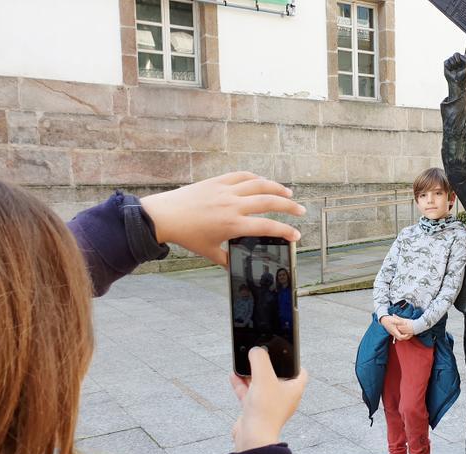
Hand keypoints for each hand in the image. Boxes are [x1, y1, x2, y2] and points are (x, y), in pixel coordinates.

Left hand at [140, 172, 304, 265]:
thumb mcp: (209, 252)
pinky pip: (242, 176)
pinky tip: (263, 182)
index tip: (296, 235)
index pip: (267, 227)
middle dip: (289, 206)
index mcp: (232, 225)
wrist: (164, 216)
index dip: (285, 231)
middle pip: (270, 202)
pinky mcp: (217, 181)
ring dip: (277, 188)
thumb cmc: (186, 235)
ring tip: (288, 193)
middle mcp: (232, 206)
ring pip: (259, 184)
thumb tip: (236, 266)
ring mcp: (226, 191)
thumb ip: (227, 259)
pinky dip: (256, 178)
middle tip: (301, 210)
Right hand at [229, 347, 307, 451]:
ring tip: (244, 363)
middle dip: (267, 365)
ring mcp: (270, 404)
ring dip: (252, 373)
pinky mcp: (256, 410)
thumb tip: (256, 350)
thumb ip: (260, 359)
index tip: (284, 352)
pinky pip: (249, 393)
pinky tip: (234, 375)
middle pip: (277, 375)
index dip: (293, 360)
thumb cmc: (265, 409)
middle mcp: (284, 397)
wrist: (253, 437)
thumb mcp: (263, 377)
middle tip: (260, 355)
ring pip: (261, 383)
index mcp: (294, 389)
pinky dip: (242, 384)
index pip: (299, 371)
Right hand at [380, 315, 410, 340]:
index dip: (405, 336)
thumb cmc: (388, 319)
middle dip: (405, 337)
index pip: (400, 336)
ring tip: (408, 333)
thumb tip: (405, 323)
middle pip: (400, 338)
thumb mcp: (394, 319)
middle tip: (409, 334)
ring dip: (404, 336)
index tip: (408, 333)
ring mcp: (393, 333)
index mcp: (394, 331)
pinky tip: (404, 331)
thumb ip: (400, 321)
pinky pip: (398, 335)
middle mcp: (393, 333)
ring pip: (399, 337)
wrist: (383, 319)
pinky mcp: (393, 331)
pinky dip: (401, 334)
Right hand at [443, 52, 465, 95]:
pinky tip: (451, 70)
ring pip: (452, 58)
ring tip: (455, 70)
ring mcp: (452, 61)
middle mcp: (459, 58)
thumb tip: (458, 57)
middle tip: (459, 66)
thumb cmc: (464, 77)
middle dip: (458, 60)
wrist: (457, 84)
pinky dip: (450, 66)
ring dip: (454, 65)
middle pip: (456, 53)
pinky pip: (447, 62)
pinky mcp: (446, 64)